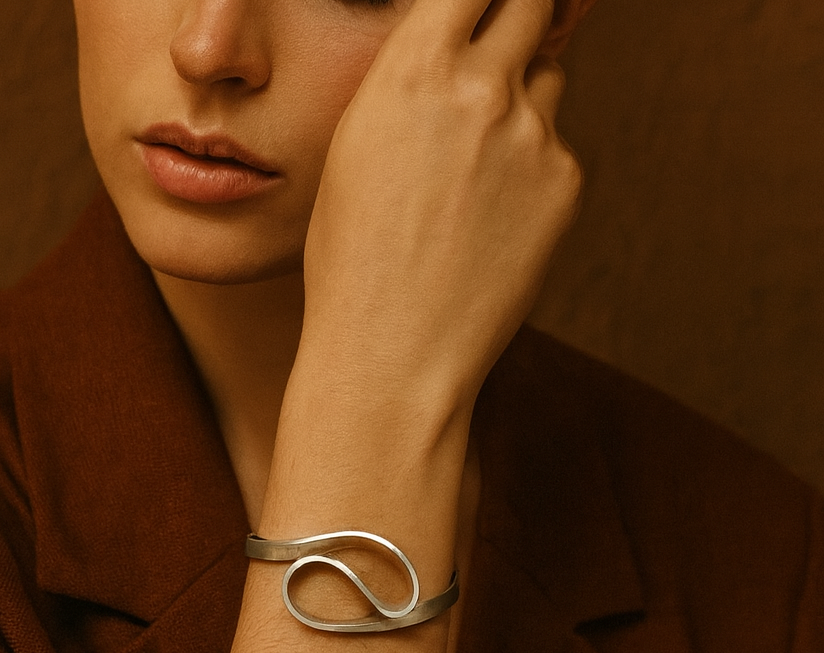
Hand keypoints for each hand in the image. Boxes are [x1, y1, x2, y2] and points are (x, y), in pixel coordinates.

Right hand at [301, 0, 581, 417]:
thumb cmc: (352, 265)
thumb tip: (454, 55)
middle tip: (495, 63)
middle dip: (515, 22)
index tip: (481, 9)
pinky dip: (533, 172)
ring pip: (546, 81)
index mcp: (412, 71)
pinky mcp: (566, 184)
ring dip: (521, 103)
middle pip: (530, 4)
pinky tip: (492, 224)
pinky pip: (556, 150)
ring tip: (475, 176)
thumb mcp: (355, 154)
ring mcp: (532, 136)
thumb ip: (409, 89)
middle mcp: (482, 88)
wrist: (393, 353)